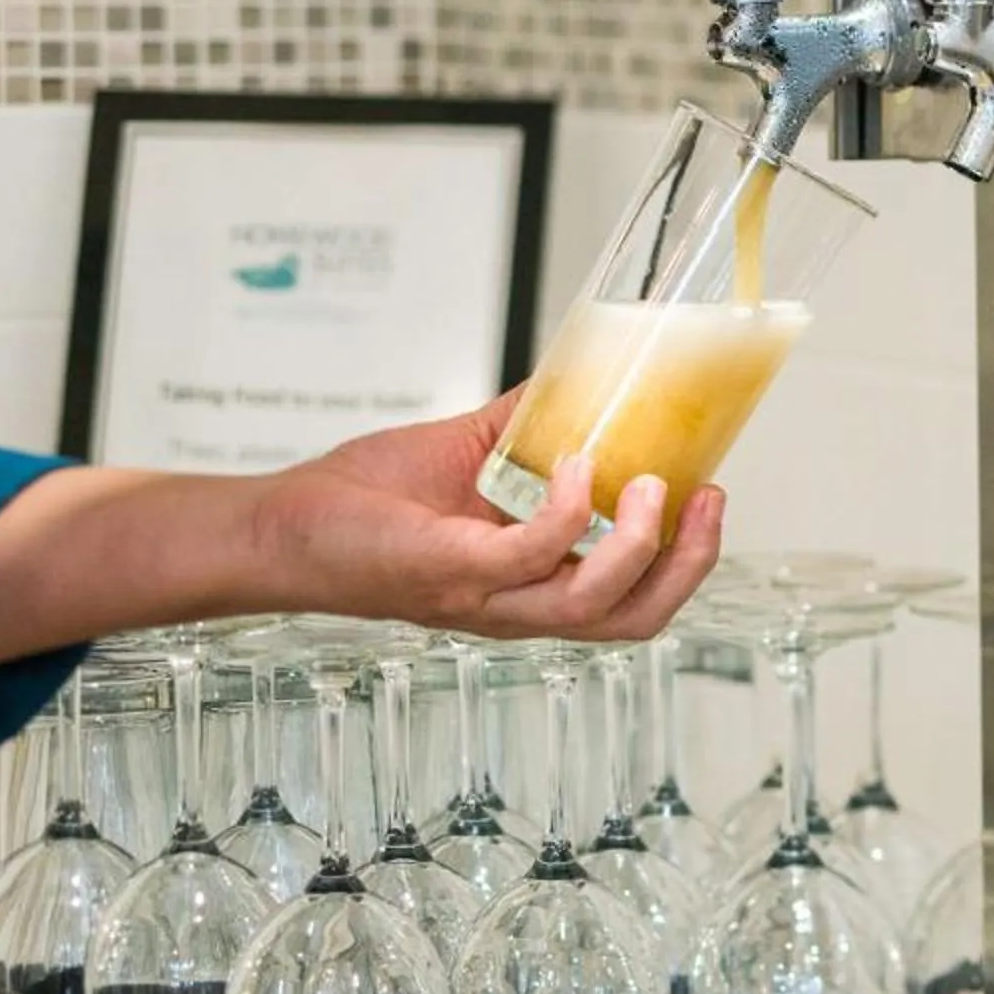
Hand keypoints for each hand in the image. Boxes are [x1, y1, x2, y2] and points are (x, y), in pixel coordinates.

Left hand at [249, 390, 723, 641]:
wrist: (283, 526)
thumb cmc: (364, 504)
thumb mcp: (470, 458)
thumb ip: (528, 428)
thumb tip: (579, 375)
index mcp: (533, 586)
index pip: (634, 602)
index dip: (686, 563)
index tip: (711, 499)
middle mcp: (518, 606)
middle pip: (634, 617)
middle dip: (688, 565)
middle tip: (706, 501)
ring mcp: (487, 595)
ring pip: (594, 602)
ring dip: (639, 545)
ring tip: (652, 485)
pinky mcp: (452, 571)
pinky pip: (531, 553)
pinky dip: (566, 511)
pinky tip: (573, 465)